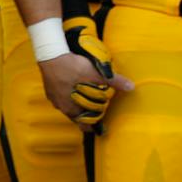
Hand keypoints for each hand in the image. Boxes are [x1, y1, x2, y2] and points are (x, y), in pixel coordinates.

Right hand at [37, 15, 133, 130]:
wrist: (51, 55)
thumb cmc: (72, 67)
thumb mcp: (96, 74)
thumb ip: (113, 82)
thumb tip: (131, 87)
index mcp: (72, 109)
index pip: (84, 125)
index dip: (94, 126)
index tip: (101, 125)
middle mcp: (62, 107)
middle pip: (77, 117)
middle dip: (87, 114)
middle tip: (98, 108)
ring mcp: (54, 99)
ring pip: (68, 108)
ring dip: (77, 105)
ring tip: (87, 97)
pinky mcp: (50, 89)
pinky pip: (61, 98)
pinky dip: (68, 96)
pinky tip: (73, 88)